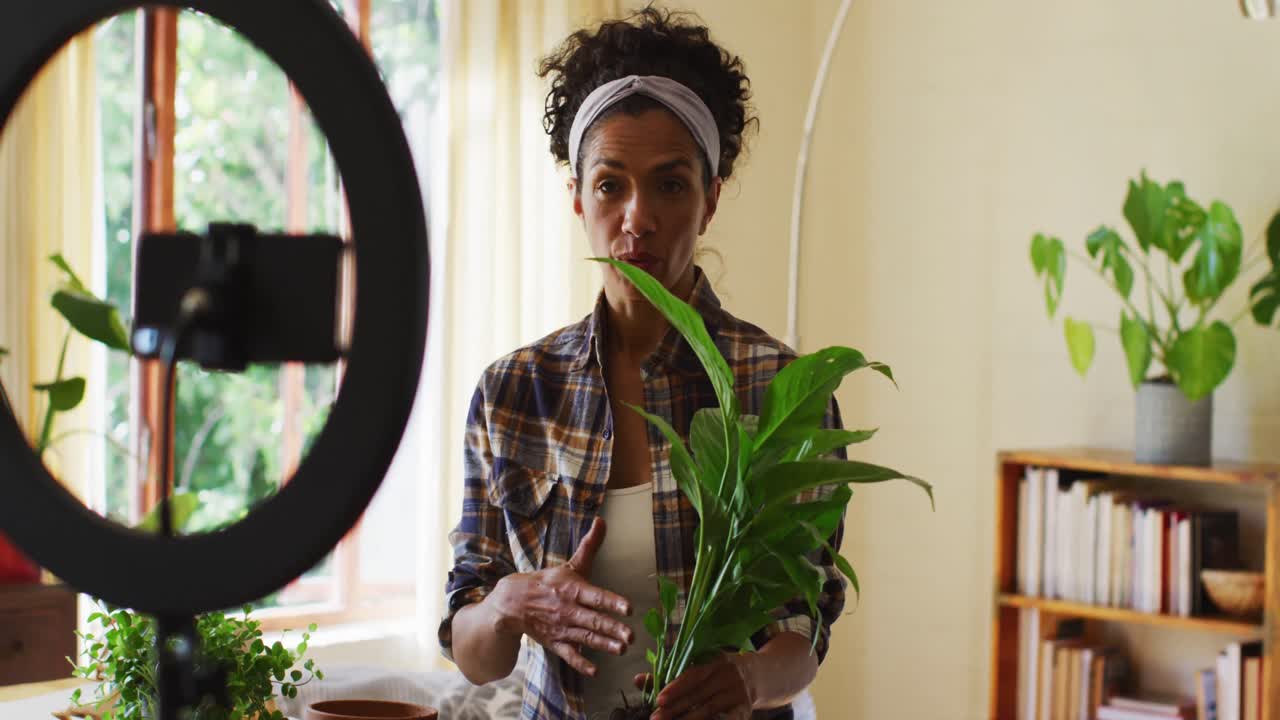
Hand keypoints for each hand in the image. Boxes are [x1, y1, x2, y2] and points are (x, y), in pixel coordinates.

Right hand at [487, 517, 633, 677]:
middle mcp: (568, 609)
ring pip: (585, 637)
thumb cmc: (549, 581)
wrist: (513, 602)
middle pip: (593, 619)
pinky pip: (568, 654)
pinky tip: (595, 670)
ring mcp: (561, 628)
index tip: (629, 608)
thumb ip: (590, 546)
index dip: (612, 601)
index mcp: (572, 589)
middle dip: (612, 628)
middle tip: (631, 636)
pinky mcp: (555, 643)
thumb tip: (601, 520)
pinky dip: (580, 662)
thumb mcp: (570, 564)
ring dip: (603, 644)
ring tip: (622, 649)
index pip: (595, 596)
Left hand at [635, 654, 755, 719]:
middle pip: (699, 695)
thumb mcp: (699, 667)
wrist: (757, 675)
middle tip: (656, 718)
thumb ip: (669, 674)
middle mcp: (728, 677)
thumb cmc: (718, 671)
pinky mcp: (744, 710)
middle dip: (675, 709)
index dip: (676, 687)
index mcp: (715, 662)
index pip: (693, 675)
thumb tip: (637, 680)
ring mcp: (738, 694)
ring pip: (710, 710)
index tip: (658, 699)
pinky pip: (726, 719)